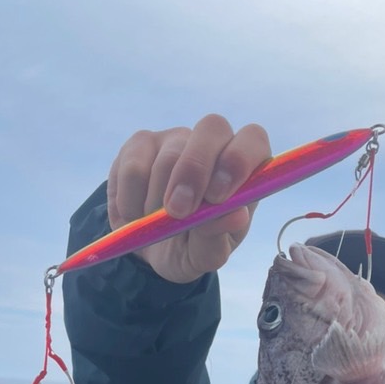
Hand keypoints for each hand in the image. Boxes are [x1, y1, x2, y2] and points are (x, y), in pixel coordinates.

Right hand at [107, 113, 270, 283]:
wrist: (151, 250)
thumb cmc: (191, 248)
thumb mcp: (206, 255)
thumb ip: (219, 236)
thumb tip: (237, 215)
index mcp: (243, 169)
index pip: (253, 139)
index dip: (239, 159)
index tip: (219, 197)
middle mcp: (214, 144)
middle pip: (211, 128)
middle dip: (195, 170)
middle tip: (179, 211)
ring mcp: (176, 139)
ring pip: (168, 156)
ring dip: (157, 202)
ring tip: (156, 225)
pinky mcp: (140, 143)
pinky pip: (133, 167)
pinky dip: (131, 200)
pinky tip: (136, 214)